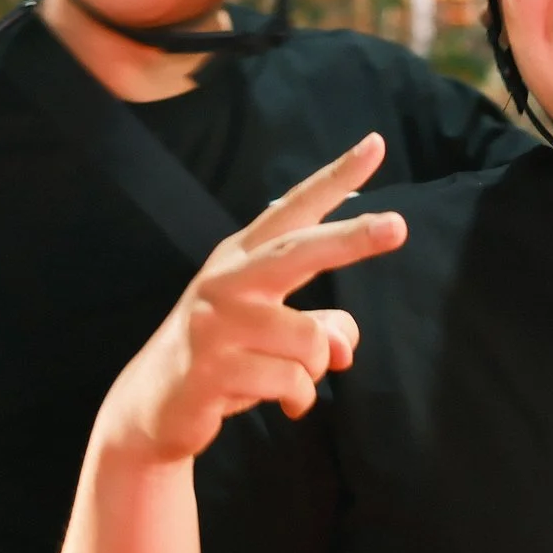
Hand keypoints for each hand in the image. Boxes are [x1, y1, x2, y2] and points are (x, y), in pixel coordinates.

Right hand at [98, 134, 405, 464]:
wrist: (153, 406)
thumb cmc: (225, 356)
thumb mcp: (273, 333)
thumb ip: (319, 326)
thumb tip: (344, 348)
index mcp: (243, 257)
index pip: (293, 209)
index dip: (334, 179)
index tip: (375, 146)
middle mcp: (228, 279)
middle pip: (300, 251)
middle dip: (352, 239)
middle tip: (399, 226)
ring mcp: (216, 322)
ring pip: (311, 341)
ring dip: (314, 371)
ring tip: (289, 383)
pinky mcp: (212, 368)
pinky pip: (292, 383)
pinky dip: (298, 400)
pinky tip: (279, 404)